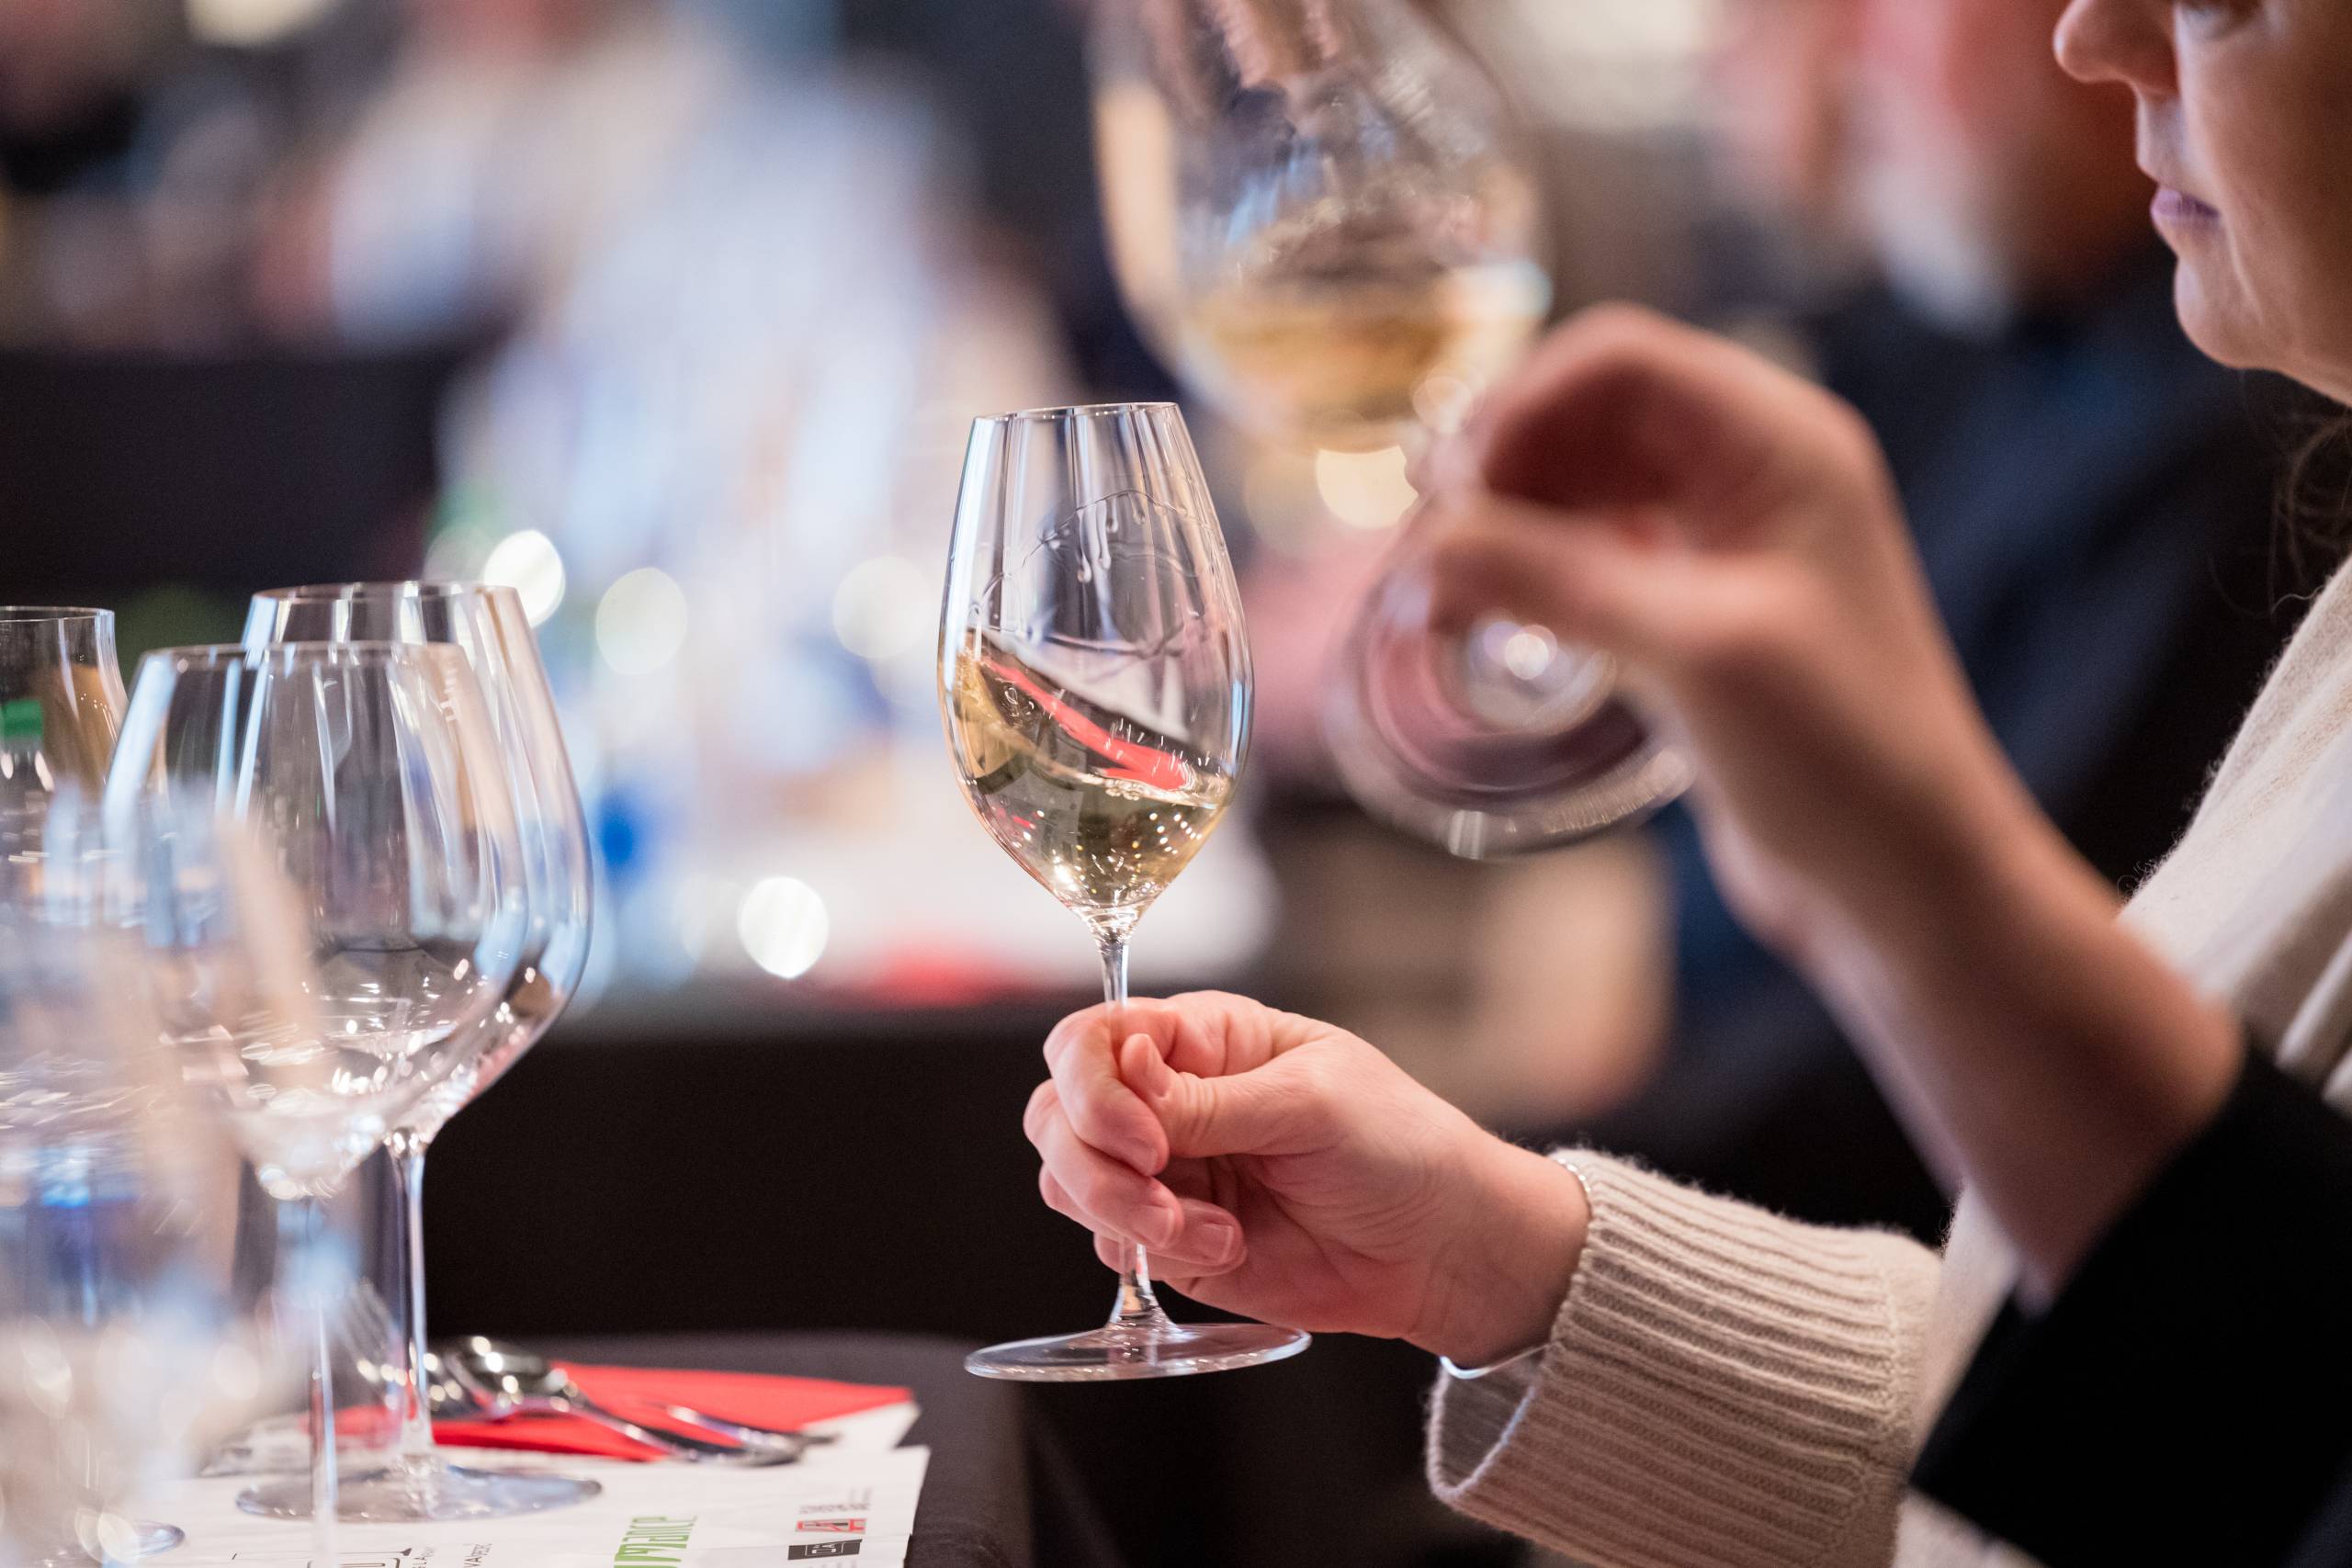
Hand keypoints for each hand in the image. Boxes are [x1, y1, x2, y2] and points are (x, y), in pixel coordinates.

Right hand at [1026, 991, 1587, 1365]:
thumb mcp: (1310, 1104)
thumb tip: (1123, 1071)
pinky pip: (1111, 1242)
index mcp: (1203, 1038)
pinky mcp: (1172, 1238)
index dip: (1094, 1085)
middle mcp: (1167, 1099)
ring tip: (1203, 1228)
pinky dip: (1153, 1252)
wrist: (1442, 1250)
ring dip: (1121, 1209)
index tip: (1144, 1138)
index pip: (1094, 1038)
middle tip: (1160, 1187)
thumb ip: (1207, 1100)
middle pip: (1059, 1110)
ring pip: (1068, 1180)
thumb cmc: (1398, 1147)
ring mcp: (1165, 1171)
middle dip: (1093, 1159)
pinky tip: (1230, 1246)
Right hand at [1420, 307, 2239, 1292]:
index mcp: (1781, 443)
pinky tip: (1477, 623)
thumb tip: (1427, 541)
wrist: (1907, 884)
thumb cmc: (1843, 758)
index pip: (1618, 361)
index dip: (1520, 407)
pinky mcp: (1692, 615)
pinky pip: (1586, 558)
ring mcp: (1722, 545)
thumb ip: (1558, 580)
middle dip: (1496, 469)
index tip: (1447, 490)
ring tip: (1436, 600)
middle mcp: (1752, 475)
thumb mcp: (1696, 652)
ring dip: (1500, 527)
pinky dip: (1525, 578)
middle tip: (1422, 552)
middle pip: (1586, 416)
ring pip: (1577, 489)